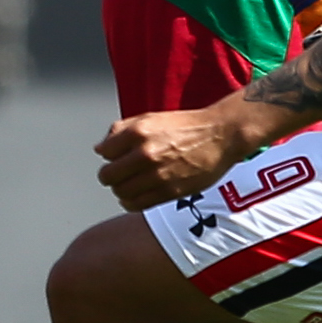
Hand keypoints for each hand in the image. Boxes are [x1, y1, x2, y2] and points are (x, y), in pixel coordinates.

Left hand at [94, 105, 253, 210]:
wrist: (220, 136)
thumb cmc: (185, 126)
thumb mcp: (150, 118)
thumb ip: (121, 130)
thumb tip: (100, 148)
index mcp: (138, 132)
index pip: (104, 152)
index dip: (109, 155)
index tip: (117, 157)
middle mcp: (145, 153)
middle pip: (107, 176)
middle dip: (109, 175)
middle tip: (117, 174)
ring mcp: (158, 174)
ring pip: (120, 192)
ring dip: (120, 190)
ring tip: (129, 184)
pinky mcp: (170, 192)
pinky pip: (137, 204)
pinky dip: (130, 203)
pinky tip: (135, 196)